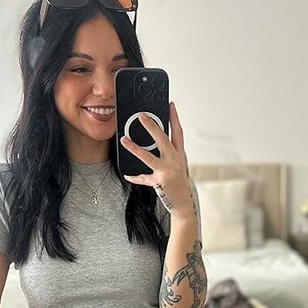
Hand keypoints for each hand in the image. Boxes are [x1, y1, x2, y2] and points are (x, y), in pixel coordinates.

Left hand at [120, 102, 195, 220]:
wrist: (184, 203)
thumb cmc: (178, 181)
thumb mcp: (177, 165)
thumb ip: (167, 153)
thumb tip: (153, 139)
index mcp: (180, 154)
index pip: (177, 132)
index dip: (174, 118)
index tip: (170, 104)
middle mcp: (175, 161)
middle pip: (163, 140)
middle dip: (152, 127)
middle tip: (141, 115)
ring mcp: (167, 171)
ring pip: (149, 157)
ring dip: (135, 148)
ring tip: (124, 140)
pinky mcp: (160, 182)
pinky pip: (144, 178)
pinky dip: (135, 176)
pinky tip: (127, 174)